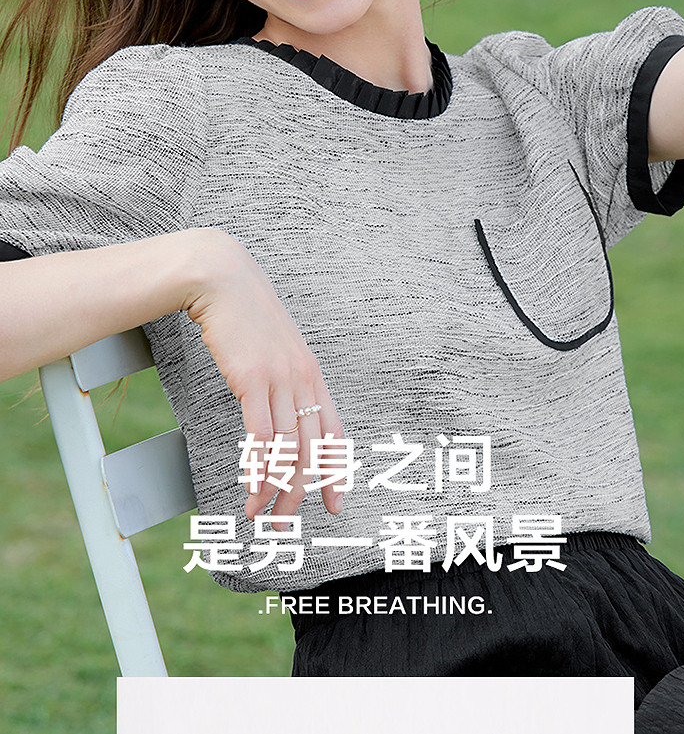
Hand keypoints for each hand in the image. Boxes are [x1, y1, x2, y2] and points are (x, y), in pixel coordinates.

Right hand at [181, 228, 345, 523]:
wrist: (222, 278)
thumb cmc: (244, 314)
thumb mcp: (272, 348)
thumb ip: (282, 377)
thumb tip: (280, 409)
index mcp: (312, 373)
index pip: (334, 432)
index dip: (337, 472)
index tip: (336, 505)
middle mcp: (303, 379)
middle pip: (311, 450)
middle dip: (300, 495)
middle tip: (287, 527)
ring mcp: (280, 379)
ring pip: (287, 450)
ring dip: (275, 491)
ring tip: (262, 518)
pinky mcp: (252, 379)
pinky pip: (260, 436)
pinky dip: (257, 469)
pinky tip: (251, 490)